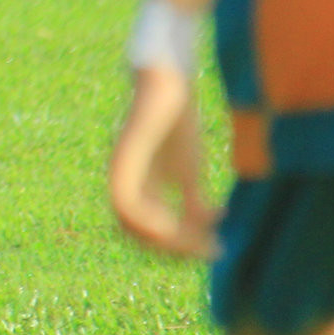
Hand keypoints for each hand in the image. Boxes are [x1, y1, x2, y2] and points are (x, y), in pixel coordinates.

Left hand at [107, 63, 219, 259]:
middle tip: (206, 252)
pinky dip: (147, 218)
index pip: (147, 234)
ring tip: (196, 240)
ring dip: (163, 238)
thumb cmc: (177, 123)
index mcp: (136, 190)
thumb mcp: (190, 171)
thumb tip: (213, 233)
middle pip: (135, 234)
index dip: (176, 249)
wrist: (170, 82)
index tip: (212, 252)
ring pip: (128, 222)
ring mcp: (120, 171)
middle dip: (172, 249)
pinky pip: (126, 198)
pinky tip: (176, 221)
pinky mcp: (124, 156)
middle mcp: (122, 184)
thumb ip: (194, 203)